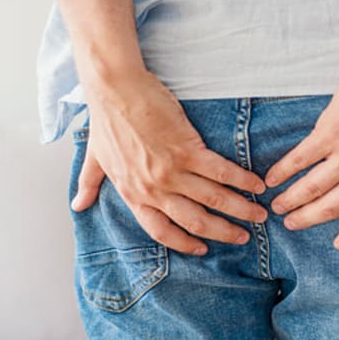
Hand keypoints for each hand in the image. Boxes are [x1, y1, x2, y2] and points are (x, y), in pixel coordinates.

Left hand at [71, 68, 269, 255]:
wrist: (115, 90)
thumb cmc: (105, 119)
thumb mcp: (94, 158)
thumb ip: (89, 183)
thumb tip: (78, 204)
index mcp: (133, 194)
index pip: (161, 231)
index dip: (184, 243)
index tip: (202, 249)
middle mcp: (154, 189)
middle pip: (195, 221)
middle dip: (223, 232)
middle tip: (243, 237)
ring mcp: (172, 171)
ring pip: (214, 199)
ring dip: (240, 209)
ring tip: (260, 213)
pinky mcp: (188, 150)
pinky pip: (222, 172)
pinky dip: (242, 181)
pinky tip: (257, 185)